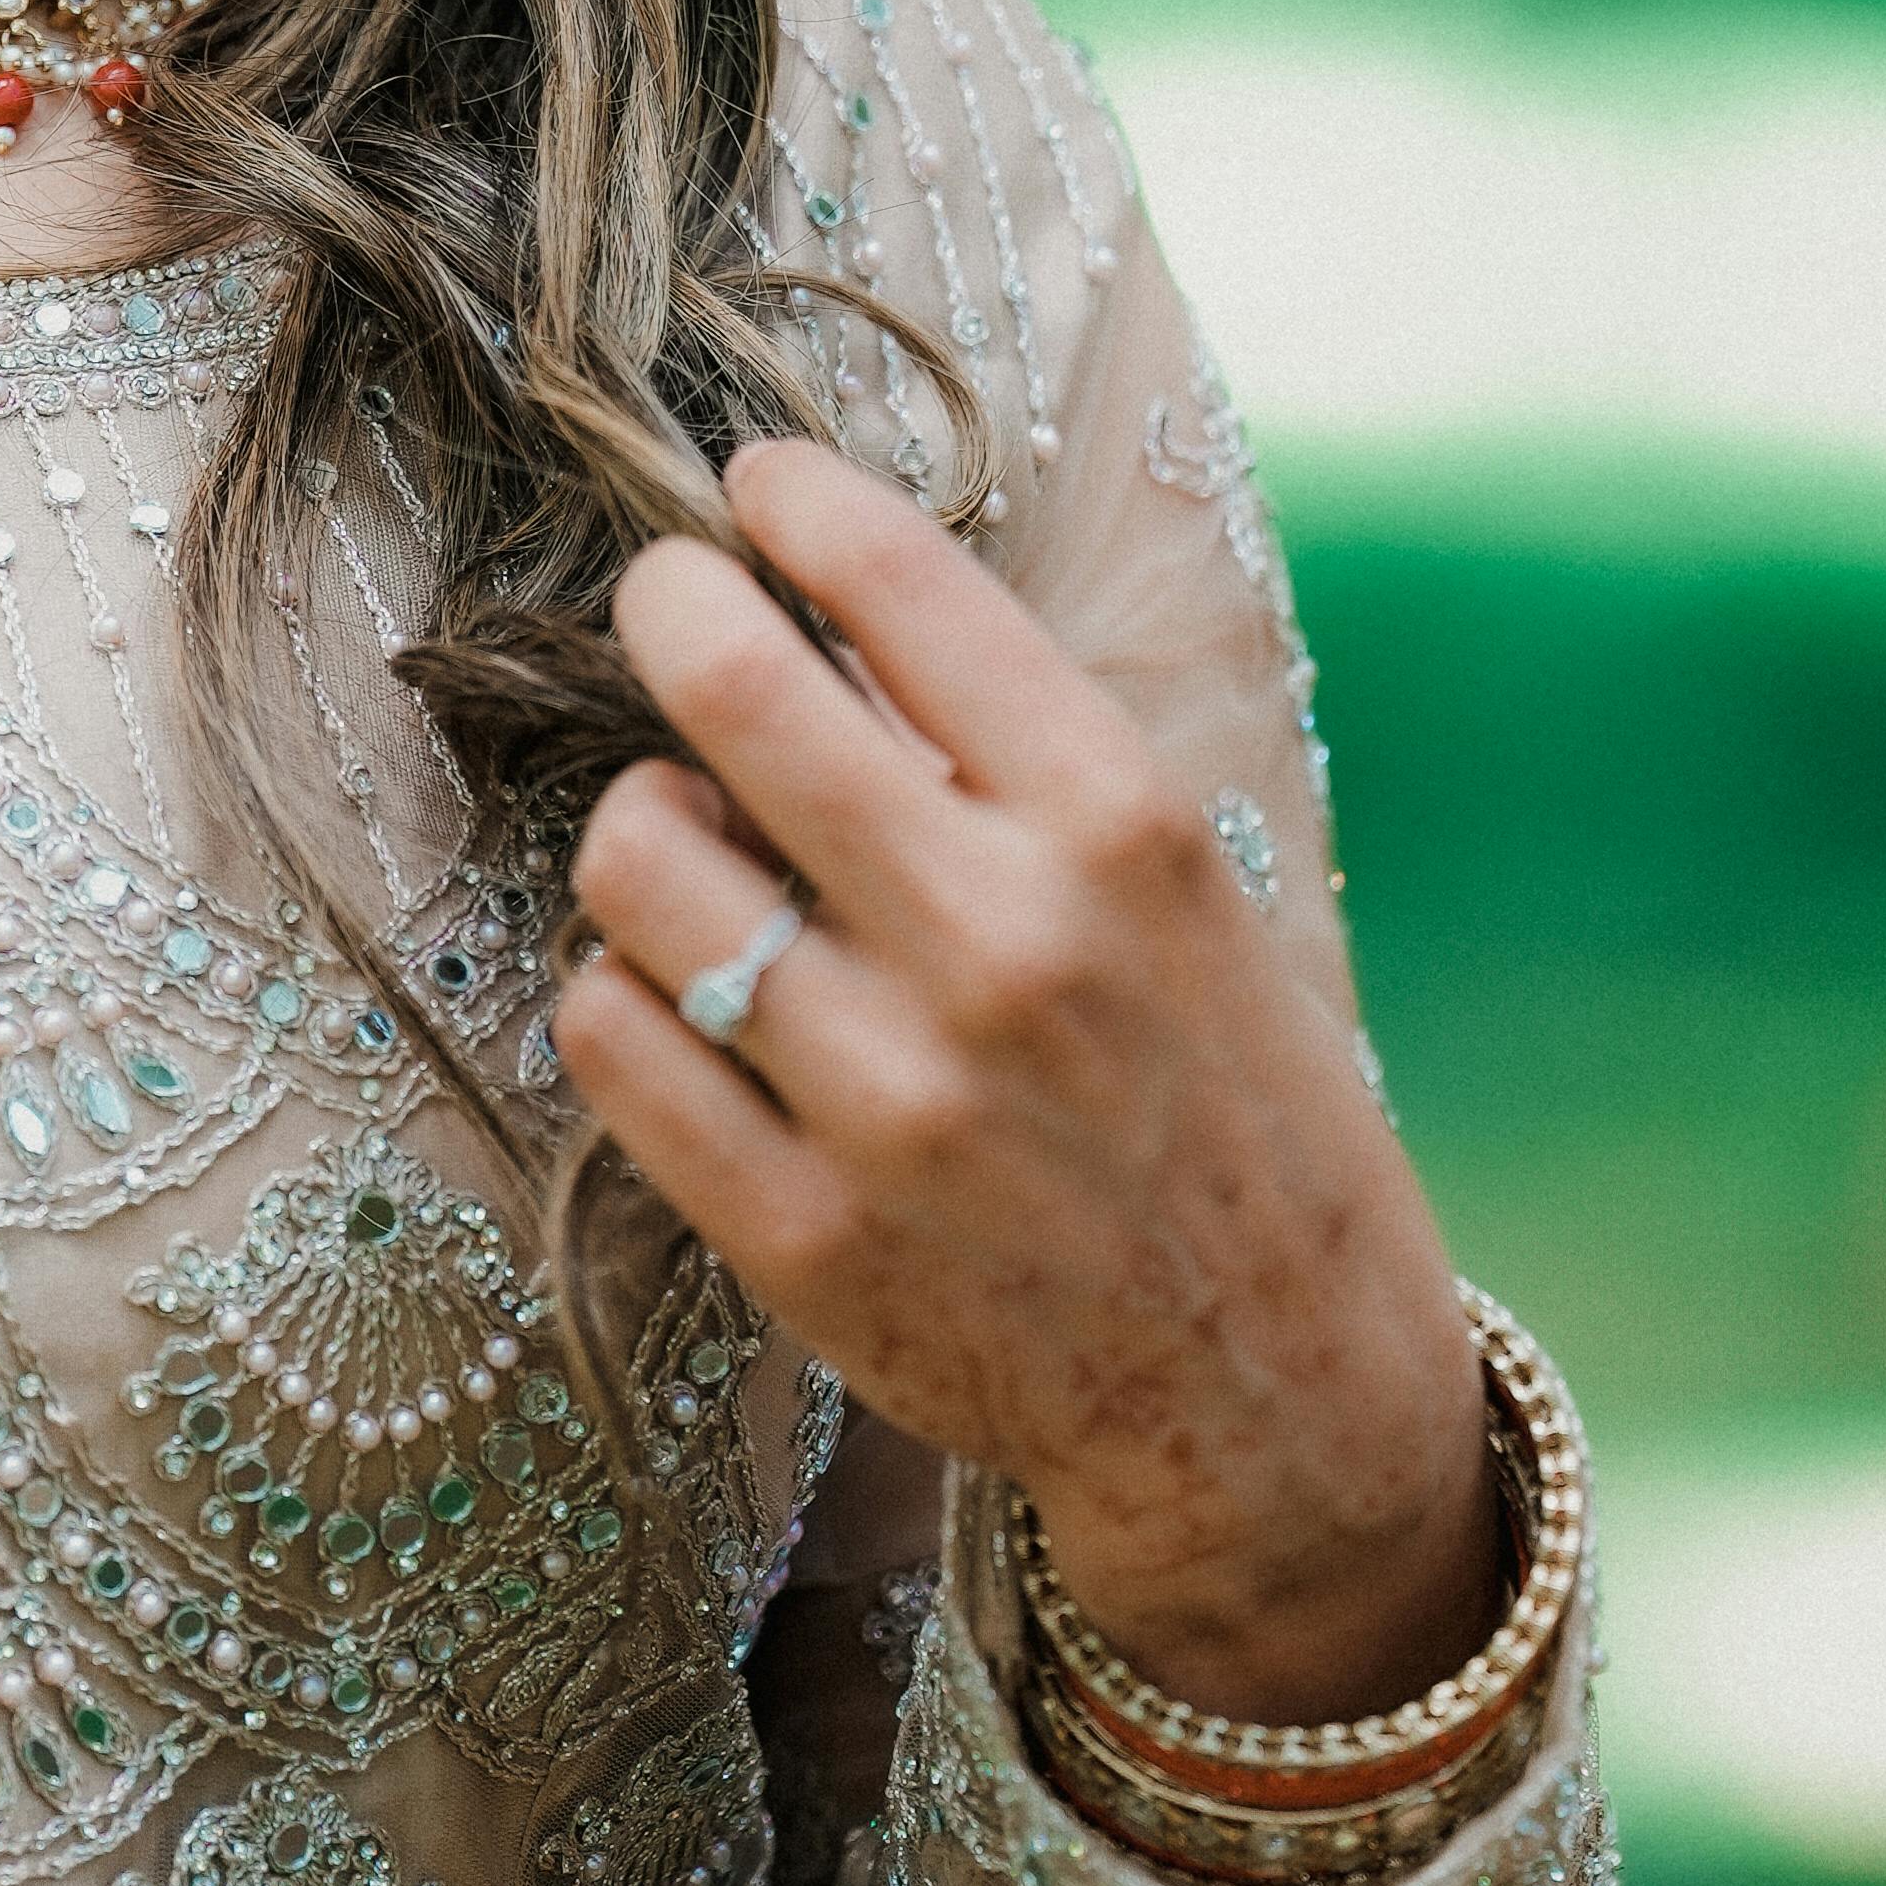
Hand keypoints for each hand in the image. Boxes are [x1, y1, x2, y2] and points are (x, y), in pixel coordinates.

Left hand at [550, 440, 1498, 1725]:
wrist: (1275, 1394)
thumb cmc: (1224, 1106)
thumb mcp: (1180, 896)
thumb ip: (1012, 759)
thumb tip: (821, 602)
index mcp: (1123, 831)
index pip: (903, 584)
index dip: (796, 503)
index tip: (760, 491)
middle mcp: (1005, 947)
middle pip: (730, 688)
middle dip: (673, 608)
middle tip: (670, 604)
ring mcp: (891, 1099)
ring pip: (634, 861)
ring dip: (647, 828)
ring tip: (703, 850)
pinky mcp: (800, 1233)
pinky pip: (609, 1034)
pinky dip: (625, 991)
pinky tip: (689, 996)